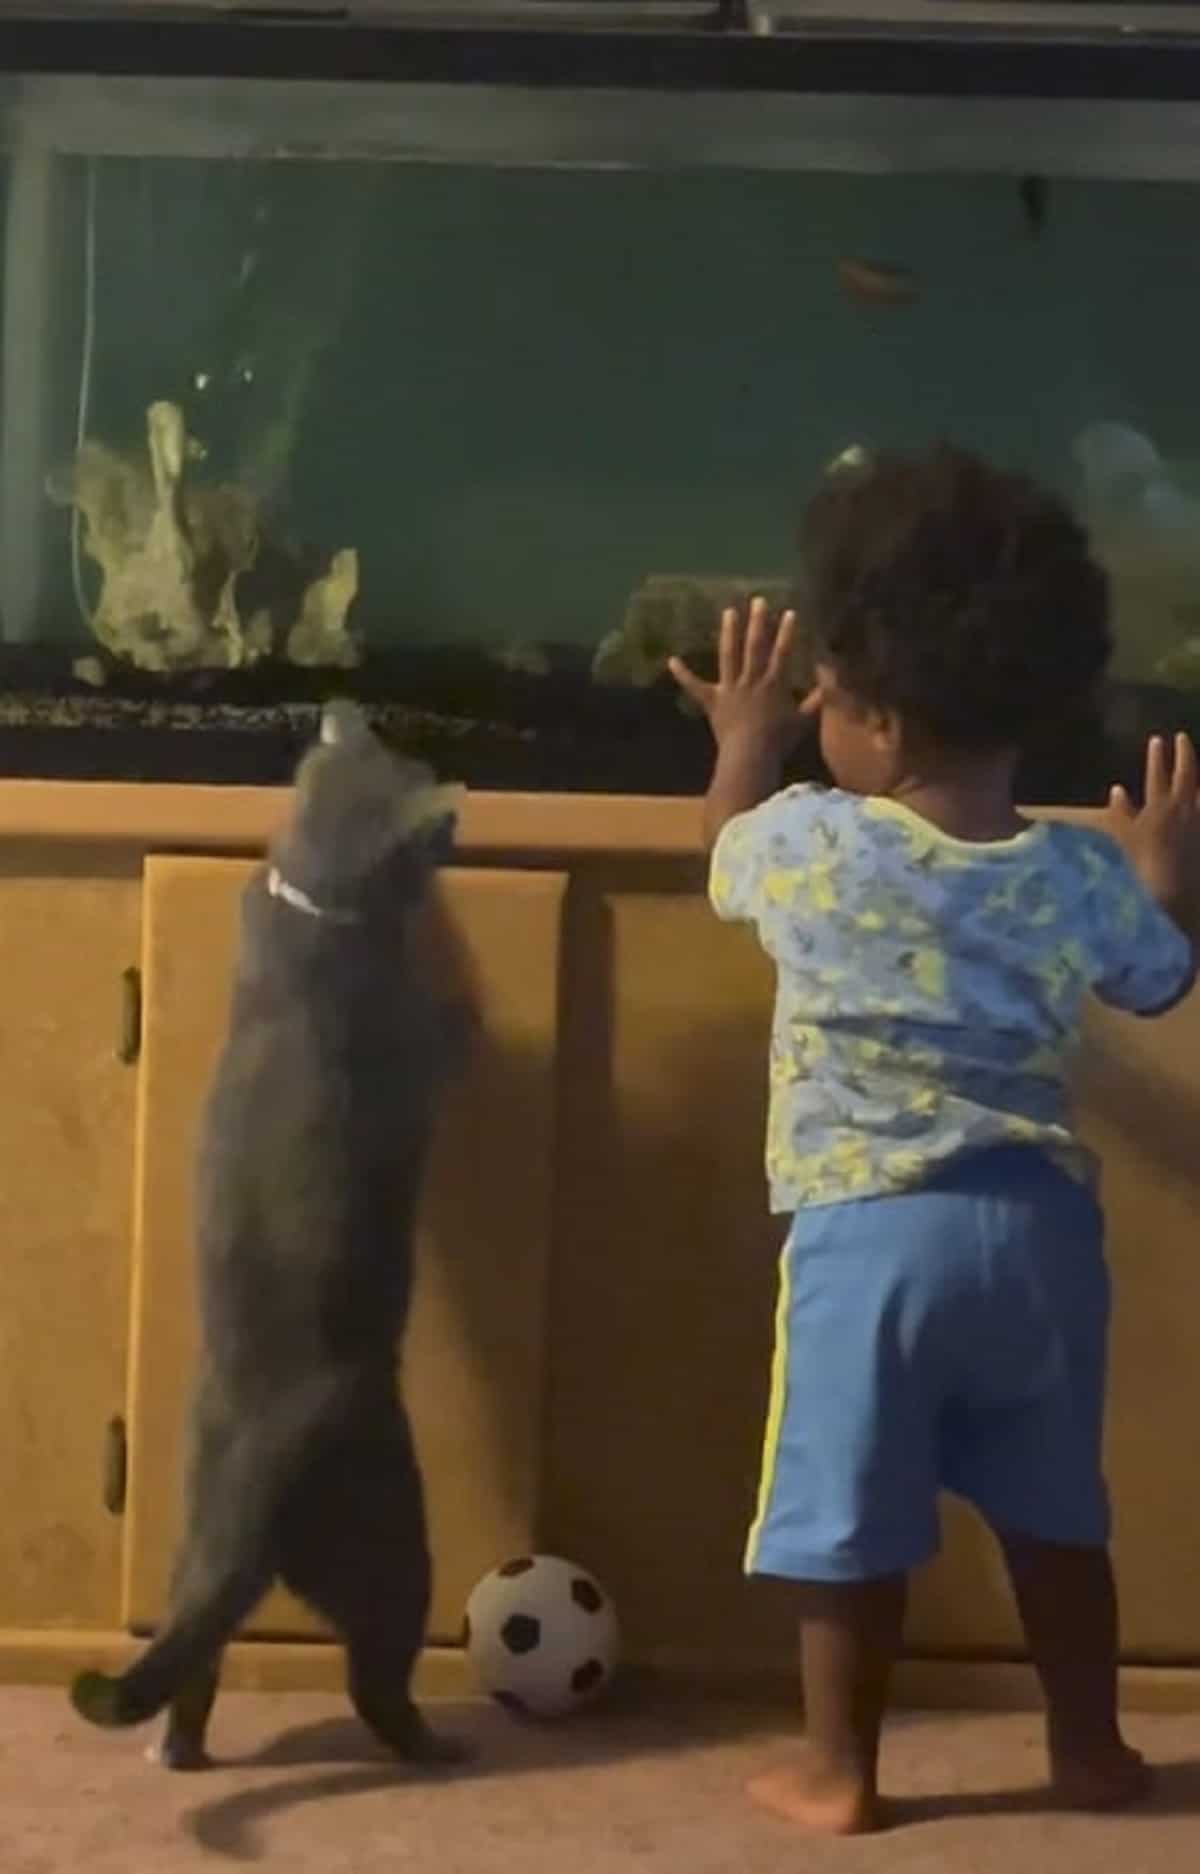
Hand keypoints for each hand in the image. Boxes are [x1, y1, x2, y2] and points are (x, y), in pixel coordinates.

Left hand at [669, 598, 805, 751]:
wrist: (749, 754)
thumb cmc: (777, 741)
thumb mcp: (801, 721)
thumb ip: (815, 702)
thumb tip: (830, 686)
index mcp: (773, 684)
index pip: (782, 653)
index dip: (786, 632)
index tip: (789, 612)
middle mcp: (751, 680)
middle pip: (754, 646)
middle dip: (757, 622)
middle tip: (757, 601)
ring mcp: (730, 688)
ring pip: (729, 655)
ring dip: (729, 633)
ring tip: (729, 612)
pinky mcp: (712, 701)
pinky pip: (696, 687)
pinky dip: (683, 674)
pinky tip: (672, 661)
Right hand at [1105, 733, 1199, 917]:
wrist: (1181, 893)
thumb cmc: (1149, 869)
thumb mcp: (1128, 841)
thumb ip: (1122, 814)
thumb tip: (1117, 789)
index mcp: (1159, 808)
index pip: (1158, 776)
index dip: (1157, 757)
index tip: (1158, 739)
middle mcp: (1183, 808)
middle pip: (1186, 775)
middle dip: (1184, 754)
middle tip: (1183, 737)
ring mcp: (1199, 819)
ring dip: (1199, 774)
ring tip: (1197, 764)